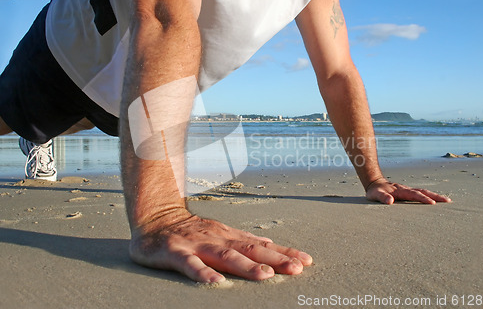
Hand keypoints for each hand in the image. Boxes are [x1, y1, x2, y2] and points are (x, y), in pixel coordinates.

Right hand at [129, 211, 312, 282]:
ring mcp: (198, 245)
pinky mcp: (176, 252)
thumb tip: (271, 245)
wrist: (156, 218)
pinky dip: (203, 273)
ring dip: (246, 266)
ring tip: (265, 276)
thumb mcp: (220, 233)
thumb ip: (243, 241)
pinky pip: (190, 264)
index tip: (307, 261)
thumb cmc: (191, 230)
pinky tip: (216, 283)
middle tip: (296, 269)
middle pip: (249, 250)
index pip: (261, 246)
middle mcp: (218, 239)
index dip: (284, 253)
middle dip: (274, 260)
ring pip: (225, 256)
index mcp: (229, 237)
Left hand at [365, 179, 451, 204]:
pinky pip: (421, 193)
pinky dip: (429, 196)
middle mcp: (407, 189)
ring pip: (424, 192)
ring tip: (447, 200)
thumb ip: (382, 197)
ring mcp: (408, 190)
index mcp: (401, 190)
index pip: (415, 194)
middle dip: (436, 196)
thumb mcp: (376, 195)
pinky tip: (435, 200)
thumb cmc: (375, 191)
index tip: (433, 203)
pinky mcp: (408, 192)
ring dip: (435, 195)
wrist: (374, 183)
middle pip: (423, 191)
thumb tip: (390, 201)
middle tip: (448, 201)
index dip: (423, 199)